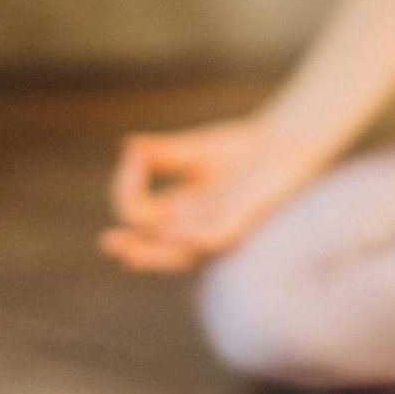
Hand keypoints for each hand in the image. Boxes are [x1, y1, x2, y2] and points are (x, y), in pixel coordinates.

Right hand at [101, 116, 327, 271]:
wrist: (285, 142)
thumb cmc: (243, 149)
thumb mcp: (195, 149)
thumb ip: (163, 152)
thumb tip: (125, 146)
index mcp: (180, 210)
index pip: (140, 213)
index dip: (126, 187)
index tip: (131, 154)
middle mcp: (195, 225)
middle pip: (155, 246)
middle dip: (131, 247)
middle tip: (109, 244)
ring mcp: (218, 228)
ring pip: (180, 251)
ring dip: (156, 251)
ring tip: (130, 250)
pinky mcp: (243, 223)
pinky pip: (215, 238)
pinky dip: (195, 238)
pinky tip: (179, 232)